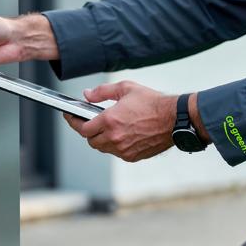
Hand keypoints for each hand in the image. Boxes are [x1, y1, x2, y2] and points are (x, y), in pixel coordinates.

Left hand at [61, 81, 176, 162]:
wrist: (174, 119)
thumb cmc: (153, 103)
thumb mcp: (125, 88)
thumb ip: (102, 92)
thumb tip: (87, 95)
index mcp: (110, 120)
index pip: (83, 128)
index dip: (74, 122)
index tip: (70, 117)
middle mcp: (114, 137)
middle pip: (90, 140)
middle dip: (88, 132)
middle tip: (90, 122)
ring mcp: (123, 149)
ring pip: (103, 148)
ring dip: (101, 139)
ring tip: (108, 128)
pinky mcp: (132, 156)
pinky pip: (116, 153)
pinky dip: (115, 145)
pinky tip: (121, 135)